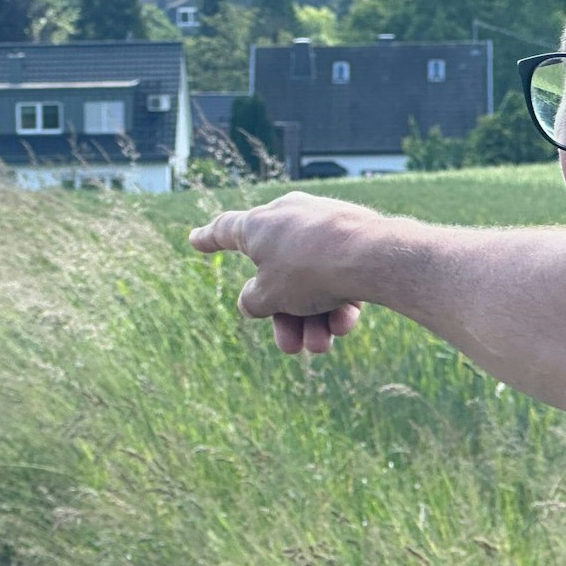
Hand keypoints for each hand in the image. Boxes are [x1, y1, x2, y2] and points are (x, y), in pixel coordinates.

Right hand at [188, 191, 380, 353]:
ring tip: (320, 345)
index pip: (226, 231)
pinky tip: (344, 325)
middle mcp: (289, 218)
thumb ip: (254, 300)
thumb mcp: (269, 295)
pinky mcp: (356, 237)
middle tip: (291, 347)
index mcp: (259, 224)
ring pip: (310, 280)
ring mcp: (324, 226)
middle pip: (277, 274)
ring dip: (312, 318)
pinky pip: (337, 274)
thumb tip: (253, 300)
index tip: (194, 240)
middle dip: (284, 316)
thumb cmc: (309, 269)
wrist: (370, 255)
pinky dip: (337, 302)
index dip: (209, 239)